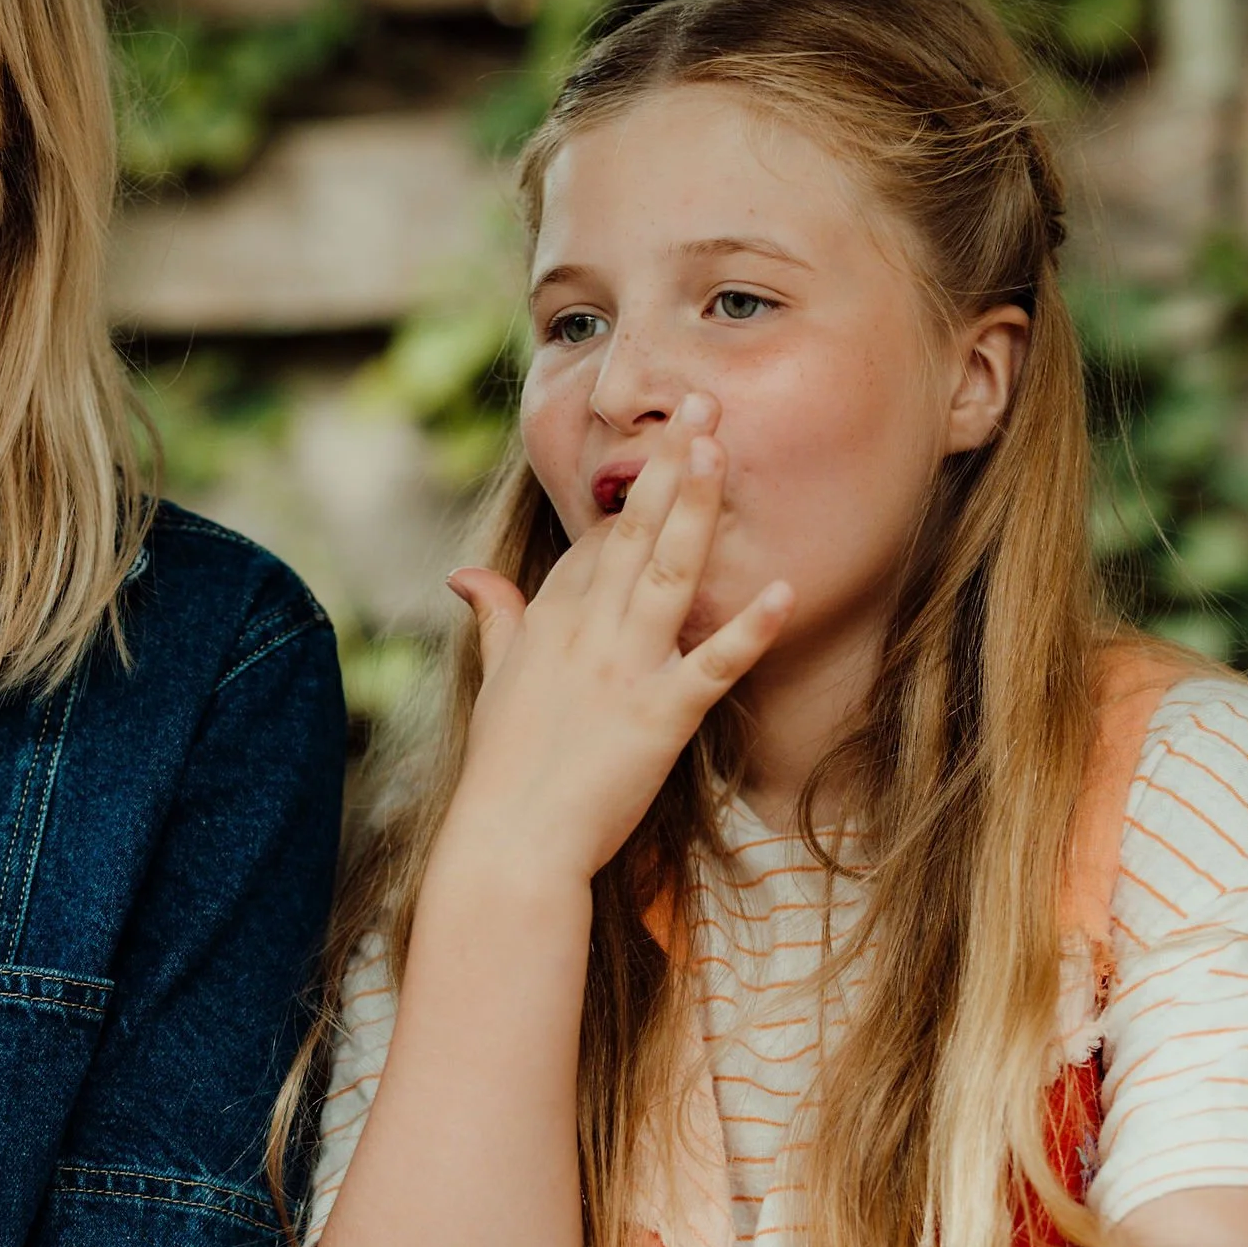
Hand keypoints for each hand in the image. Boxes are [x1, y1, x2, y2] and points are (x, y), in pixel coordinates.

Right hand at [438, 395, 790, 890]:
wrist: (509, 844)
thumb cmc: (502, 771)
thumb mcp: (494, 681)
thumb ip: (494, 620)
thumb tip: (465, 574)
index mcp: (549, 625)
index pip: (593, 543)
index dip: (630, 493)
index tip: (663, 443)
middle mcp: (586, 635)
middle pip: (631, 533)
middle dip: (666, 465)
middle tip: (701, 402)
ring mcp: (623, 671)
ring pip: (666, 573)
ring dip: (696, 508)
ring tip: (721, 450)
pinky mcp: (659, 718)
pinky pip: (710, 664)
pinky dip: (748, 630)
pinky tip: (782, 591)